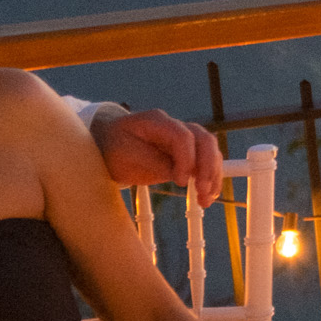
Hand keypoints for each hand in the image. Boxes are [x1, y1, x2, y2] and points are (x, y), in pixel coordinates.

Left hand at [90, 106, 223, 203]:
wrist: (107, 144)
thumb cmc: (113, 149)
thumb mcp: (126, 157)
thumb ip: (155, 163)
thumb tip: (183, 176)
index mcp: (156, 121)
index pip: (182, 136)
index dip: (186, 159)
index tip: (181, 182)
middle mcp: (175, 126)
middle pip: (204, 139)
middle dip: (207, 166)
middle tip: (202, 191)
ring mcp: (184, 137)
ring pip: (210, 150)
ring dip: (213, 174)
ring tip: (206, 199)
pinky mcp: (187, 152)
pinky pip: (206, 161)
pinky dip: (210, 177)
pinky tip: (208, 194)